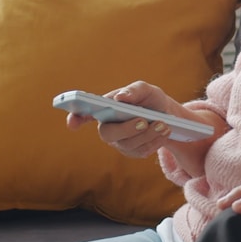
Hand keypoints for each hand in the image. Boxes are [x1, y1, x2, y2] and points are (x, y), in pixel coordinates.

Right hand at [65, 81, 179, 158]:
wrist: (168, 115)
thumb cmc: (150, 99)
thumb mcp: (146, 90)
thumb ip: (133, 91)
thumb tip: (120, 98)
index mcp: (104, 109)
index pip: (83, 114)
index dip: (75, 118)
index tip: (72, 123)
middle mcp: (108, 128)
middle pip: (108, 134)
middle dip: (127, 129)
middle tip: (144, 121)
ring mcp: (120, 142)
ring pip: (128, 145)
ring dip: (148, 135)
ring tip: (163, 125)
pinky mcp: (133, 152)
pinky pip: (141, 151)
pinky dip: (155, 141)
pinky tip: (165, 132)